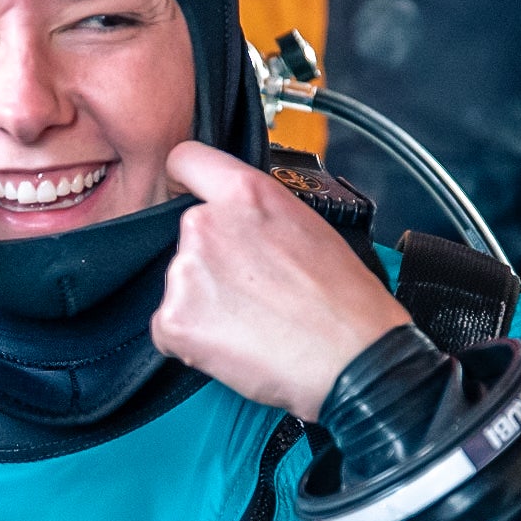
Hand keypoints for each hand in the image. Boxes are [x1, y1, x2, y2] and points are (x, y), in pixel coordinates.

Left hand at [151, 142, 411, 420]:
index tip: (188, 194)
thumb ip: (262, 213)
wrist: (351, 360)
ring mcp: (185, 273)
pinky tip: (235, 344)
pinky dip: (193, 340)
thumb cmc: (345, 302)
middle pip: (187, 235)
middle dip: (211, 260)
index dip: (186, 180)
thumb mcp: (311, 227)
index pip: (187, 160)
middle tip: (253, 290)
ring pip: (180, 284)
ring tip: (253, 322)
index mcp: (245, 193)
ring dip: (204, 303)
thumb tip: (244, 222)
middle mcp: (205, 224)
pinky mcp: (174, 319)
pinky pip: (169, 327)